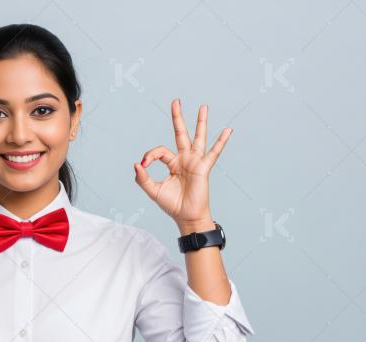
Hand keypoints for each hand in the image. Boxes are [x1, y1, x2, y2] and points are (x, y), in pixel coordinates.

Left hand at [133, 99, 230, 228]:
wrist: (187, 217)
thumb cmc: (172, 204)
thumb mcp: (153, 191)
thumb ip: (143, 178)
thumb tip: (136, 163)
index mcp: (172, 163)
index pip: (159, 151)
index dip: (149, 156)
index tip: (143, 165)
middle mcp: (184, 159)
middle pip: (180, 133)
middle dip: (177, 118)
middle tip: (175, 101)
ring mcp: (195, 162)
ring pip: (198, 137)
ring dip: (200, 122)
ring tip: (203, 107)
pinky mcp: (203, 168)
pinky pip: (214, 152)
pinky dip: (221, 141)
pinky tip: (228, 130)